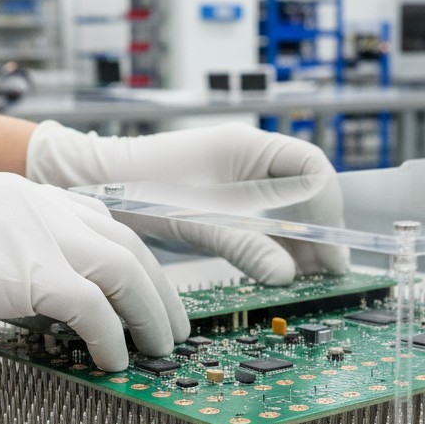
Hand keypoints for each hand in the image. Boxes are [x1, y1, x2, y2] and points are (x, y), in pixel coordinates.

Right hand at [0, 170, 188, 370]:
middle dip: (160, 291)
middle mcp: (44, 206)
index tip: (149, 294)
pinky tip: (112, 362)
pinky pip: (93, 306)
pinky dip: (111, 337)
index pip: (104, 224)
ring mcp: (38, 233)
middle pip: (129, 245)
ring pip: (126, 270)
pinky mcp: (26, 271)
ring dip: (150, 314)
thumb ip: (13, 258)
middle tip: (171, 329)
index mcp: (29, 195)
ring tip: (156, 351)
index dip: (135, 262)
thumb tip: (42, 301)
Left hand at [26, 121, 349, 283]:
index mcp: (247, 145)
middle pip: (304, 191)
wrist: (94, 184)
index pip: (312, 168)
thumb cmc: (140, 189)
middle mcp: (249, 157)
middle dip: (318, 231)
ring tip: (308, 278)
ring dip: (298, 242)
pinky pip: (262, 219)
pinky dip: (274, 244)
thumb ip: (247, 245)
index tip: (330, 249)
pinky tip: (280, 269)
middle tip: (327, 272)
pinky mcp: (224, 198)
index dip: (328, 208)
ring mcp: (237, 177)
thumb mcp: (199, 221)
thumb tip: (289, 275)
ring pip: (286, 209)